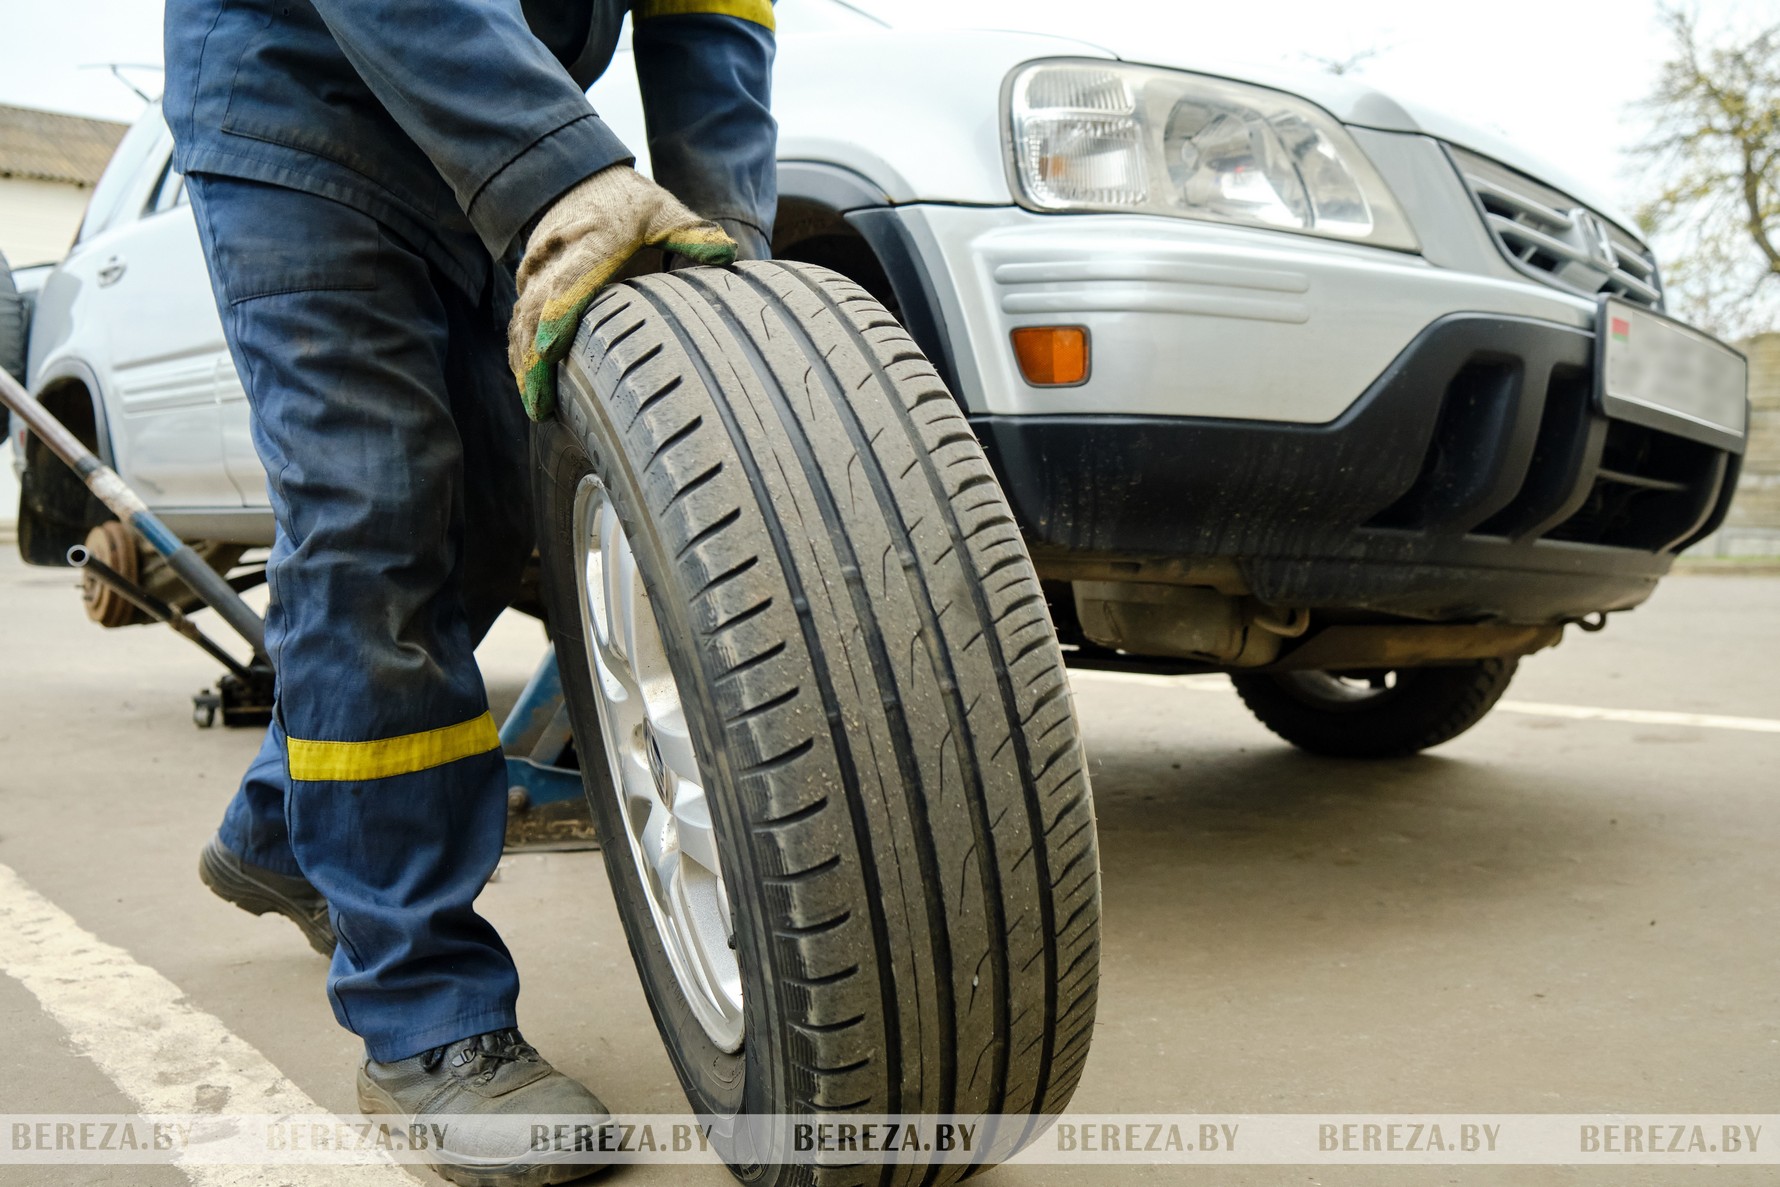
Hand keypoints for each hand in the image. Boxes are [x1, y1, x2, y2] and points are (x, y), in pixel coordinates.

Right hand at [509, 165, 736, 420]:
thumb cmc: (631, 203)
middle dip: (534, 360)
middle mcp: (557, 257)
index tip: (550, 351)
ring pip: (523, 320)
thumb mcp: (665, 210)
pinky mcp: (530, 282)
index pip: (570, 282)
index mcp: (594, 241)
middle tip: (541, 406)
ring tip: (536, 407)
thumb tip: (726, 253)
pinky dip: (521, 351)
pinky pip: (520, 320)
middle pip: (536, 312)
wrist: (579, 178)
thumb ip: (692, 233)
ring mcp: (538, 270)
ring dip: (524, 363)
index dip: (557, 317)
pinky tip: (529, 384)